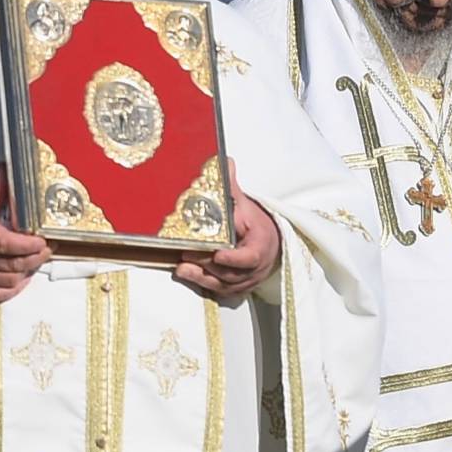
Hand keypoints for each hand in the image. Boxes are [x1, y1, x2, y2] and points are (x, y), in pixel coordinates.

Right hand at [0, 171, 48, 304]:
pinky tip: (22, 279)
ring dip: (27, 272)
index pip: (6, 243)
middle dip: (35, 258)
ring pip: (7, 280)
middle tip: (48, 249)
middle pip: (12, 264)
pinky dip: (13, 290)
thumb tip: (10, 169)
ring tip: (37, 261)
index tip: (42, 240)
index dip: (28, 245)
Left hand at [174, 166, 281, 301]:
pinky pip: (218, 291)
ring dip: (201, 276)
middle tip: (186, 254)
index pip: (249, 257)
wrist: (270, 243)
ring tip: (181, 266)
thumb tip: (225, 161)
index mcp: (260, 246)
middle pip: (231, 272)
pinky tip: (184, 274)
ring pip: (223, 284)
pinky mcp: (235, 288)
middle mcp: (255, 268)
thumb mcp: (246, 204)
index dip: (233, 258)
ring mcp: (245, 281)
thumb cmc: (254, 223)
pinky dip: (202, 283)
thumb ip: (232, 188)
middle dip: (208, 264)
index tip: (217, 254)